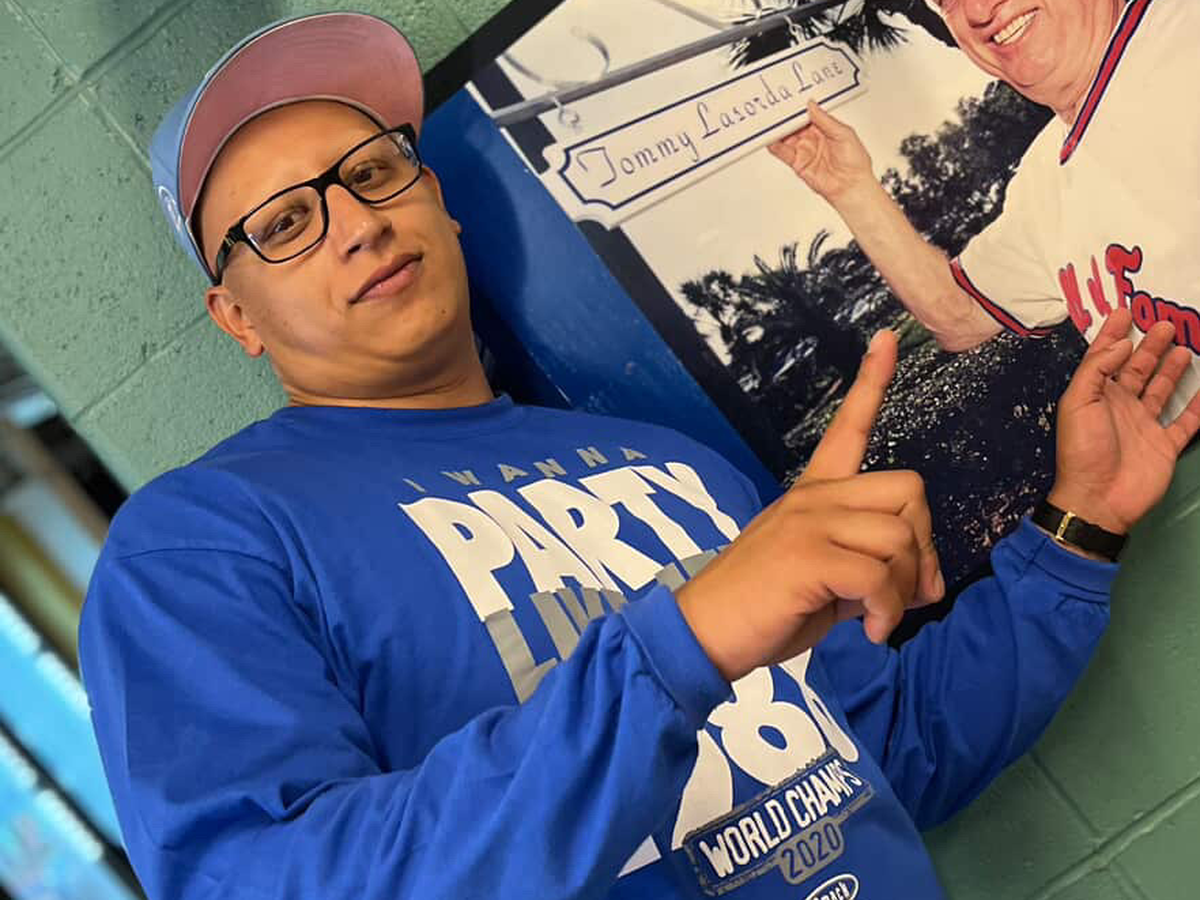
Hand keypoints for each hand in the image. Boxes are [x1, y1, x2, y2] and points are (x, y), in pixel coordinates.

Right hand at [676, 331, 943, 682]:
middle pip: (909, 489)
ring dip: (904, 588)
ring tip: (879, 618)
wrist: (704, 633)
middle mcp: (813, 497)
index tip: (886, 340)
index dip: (871, 383)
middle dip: (922, 545)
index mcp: (813, 494)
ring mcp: (808, 522)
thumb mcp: (826, 582)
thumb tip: (923, 585)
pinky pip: (880, 576)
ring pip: (900, 536)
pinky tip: (869, 631)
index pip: (848, 427)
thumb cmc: (762, 609)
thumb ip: (870, 570)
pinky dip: (886, 611)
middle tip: (904, 590)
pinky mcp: (807, 556)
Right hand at [768, 101, 875, 206]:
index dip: (799, 109)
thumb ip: (825, 120)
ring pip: (787, 138)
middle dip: (786, 119)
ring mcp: (805, 151)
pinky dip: (776, 147)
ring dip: (778, 131)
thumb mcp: (844, 133)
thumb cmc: (855, 162)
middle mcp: (813, 139)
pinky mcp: (798, 163)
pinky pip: (784, 153)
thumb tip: (812, 106)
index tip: (791, 104)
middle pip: (794, 125)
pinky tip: (772, 141)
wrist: (851, 186)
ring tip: (771, 125)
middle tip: (779, 112)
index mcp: (825, 128)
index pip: (807, 115)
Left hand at [1048, 308, 1199, 535]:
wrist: (1100, 498)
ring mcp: (1144, 425)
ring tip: (1183, 345)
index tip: (1125, 311)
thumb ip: (1096, 370)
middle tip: (1165, 323)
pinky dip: (1198, 405)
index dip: (1113, 335)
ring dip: (1171, 368)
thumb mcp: (1078, 403)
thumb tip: (1121, 344)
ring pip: (1161, 389)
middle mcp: (1120, 407)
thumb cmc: (1083, 449)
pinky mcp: (1166, 445)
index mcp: (1096, 396)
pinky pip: (1187, 421)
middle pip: (1137, 369)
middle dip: (1149, 346)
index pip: (1105, 358)